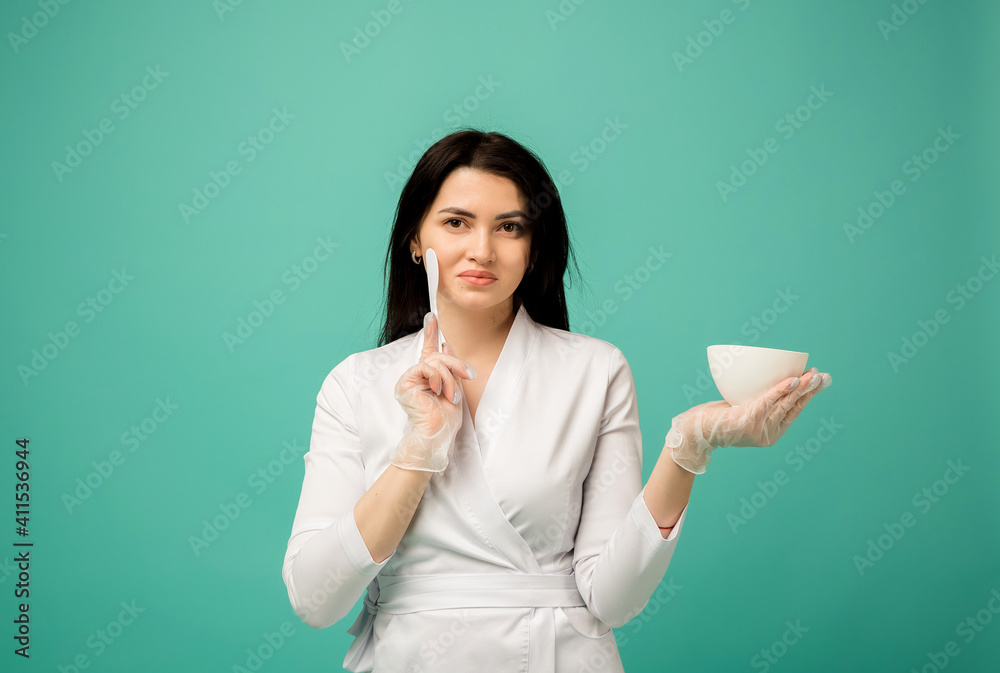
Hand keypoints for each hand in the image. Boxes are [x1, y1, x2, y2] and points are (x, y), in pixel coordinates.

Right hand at [389, 312, 475, 471]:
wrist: (437, 434)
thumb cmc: (445, 418)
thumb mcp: (454, 386)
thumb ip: (449, 366)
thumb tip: (445, 344)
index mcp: (428, 377)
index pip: (430, 351)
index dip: (431, 334)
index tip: (432, 318)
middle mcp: (417, 376)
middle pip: (438, 356)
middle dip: (455, 364)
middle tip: (466, 375)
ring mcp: (409, 379)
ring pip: (434, 361)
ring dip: (449, 377)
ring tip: (451, 395)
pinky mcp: (405, 383)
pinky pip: (426, 368)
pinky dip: (438, 378)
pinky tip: (438, 391)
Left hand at [666, 368, 831, 473]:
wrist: (697, 431)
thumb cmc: (719, 418)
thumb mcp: (743, 412)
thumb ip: (758, 403)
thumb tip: (772, 381)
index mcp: (771, 434)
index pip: (794, 412)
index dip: (808, 396)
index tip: (819, 381)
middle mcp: (769, 433)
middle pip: (794, 408)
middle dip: (811, 391)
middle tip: (824, 376)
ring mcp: (759, 428)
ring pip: (785, 404)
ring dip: (801, 388)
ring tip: (813, 375)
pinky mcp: (749, 420)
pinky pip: (769, 401)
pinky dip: (783, 390)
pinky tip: (794, 381)